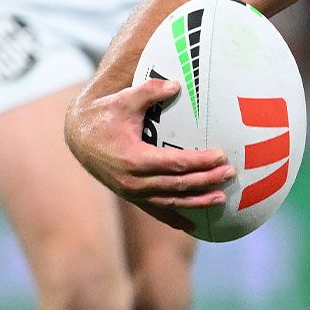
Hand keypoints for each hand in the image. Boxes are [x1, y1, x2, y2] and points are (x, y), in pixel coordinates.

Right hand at [65, 74, 232, 229]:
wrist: (78, 137)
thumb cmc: (104, 115)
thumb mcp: (125, 99)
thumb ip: (150, 91)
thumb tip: (177, 84)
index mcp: (134, 159)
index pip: (176, 163)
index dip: (201, 161)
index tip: (222, 156)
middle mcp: (134, 181)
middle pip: (178, 184)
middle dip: (206, 180)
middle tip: (230, 174)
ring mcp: (133, 193)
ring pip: (170, 202)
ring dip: (197, 201)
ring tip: (221, 198)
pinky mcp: (132, 197)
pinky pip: (157, 211)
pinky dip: (176, 218)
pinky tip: (193, 225)